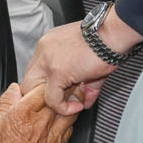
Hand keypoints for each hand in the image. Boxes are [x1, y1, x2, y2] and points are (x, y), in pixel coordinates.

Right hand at [0, 83, 76, 142]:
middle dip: (61, 92)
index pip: (43, 89)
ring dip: (67, 107)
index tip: (42, 84)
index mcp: (24, 113)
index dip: (44, 84)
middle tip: (59, 88)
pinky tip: (59, 124)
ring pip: (69, 114)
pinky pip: (69, 131)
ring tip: (63, 104)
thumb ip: (6, 103)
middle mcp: (42, 123)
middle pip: (60, 99)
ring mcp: (53, 137)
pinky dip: (66, 124)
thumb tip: (13, 90)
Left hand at [25, 8, 141, 114]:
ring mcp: (47, 61)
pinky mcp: (56, 73)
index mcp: (49, 44)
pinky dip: (64, 108)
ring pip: (35, 91)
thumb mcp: (90, 62)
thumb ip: (85, 83)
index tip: (60, 93)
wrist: (113, 33)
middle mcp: (44, 50)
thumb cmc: (106, 41)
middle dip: (44, 95)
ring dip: (53, 102)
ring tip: (71, 105)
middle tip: (61, 102)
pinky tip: (77, 107)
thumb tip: (85, 101)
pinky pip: (53, 99)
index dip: (46, 85)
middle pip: (29, 80)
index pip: (37, 70)